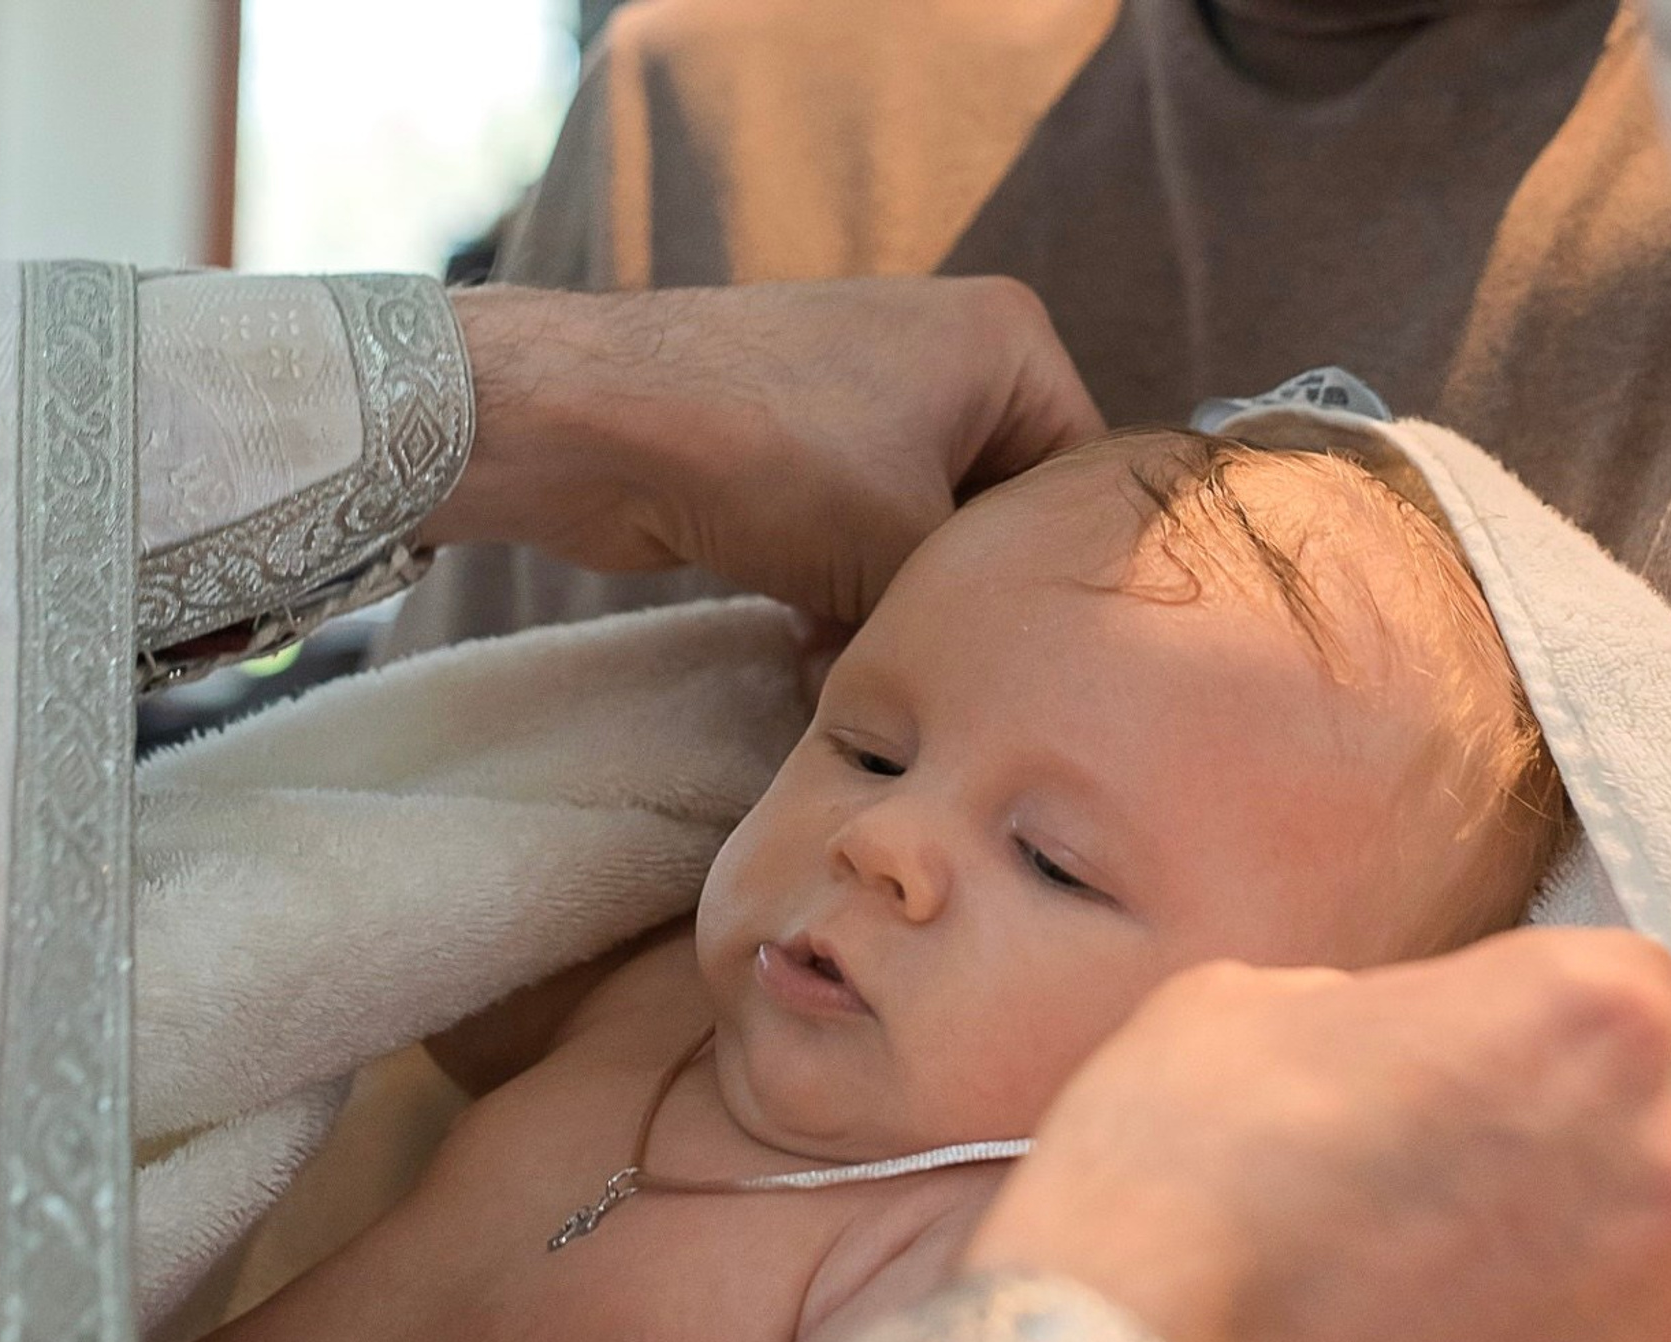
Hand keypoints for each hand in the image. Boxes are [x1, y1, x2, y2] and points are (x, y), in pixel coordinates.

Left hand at [420, 278, 1103, 620]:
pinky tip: (809, 655)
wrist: (592, 426)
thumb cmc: (767, 455)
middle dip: (953, 602)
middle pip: (995, 517)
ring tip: (857, 666)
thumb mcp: (907, 543)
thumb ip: (981, 600)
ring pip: (920, 541)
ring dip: (889, 614)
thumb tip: (1001, 670)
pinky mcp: (802, 450)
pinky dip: (841, 597)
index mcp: (1006, 342)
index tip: (1023, 652)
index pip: (1079, 479)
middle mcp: (948, 356)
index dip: (1048, 574)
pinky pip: (858, 539)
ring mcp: (869, 401)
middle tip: (934, 671)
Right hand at [967, 927, 1670, 1341]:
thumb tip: (1387, 1053)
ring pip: (1606, 1273)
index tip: (1432, 1067)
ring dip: (1521, 1275)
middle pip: (1626, 1137)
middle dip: (1533, 1152)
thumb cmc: (1170, 1182)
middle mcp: (1661, 1167)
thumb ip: (1360, 1007)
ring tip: (1374, 1305)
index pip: (1611, 992)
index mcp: (1585, 1019)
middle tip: (1394, 1187)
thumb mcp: (1230, 1006)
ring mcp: (1646, 1328)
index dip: (1507, 1027)